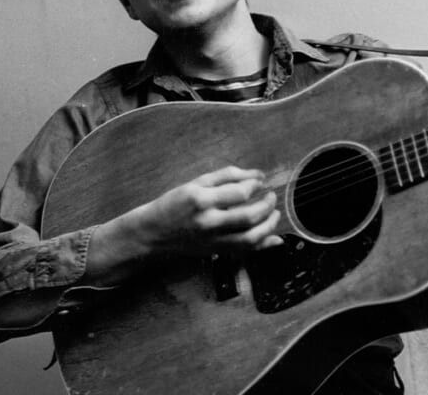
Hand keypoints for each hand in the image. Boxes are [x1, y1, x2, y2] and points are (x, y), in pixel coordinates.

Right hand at [126, 166, 283, 254]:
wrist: (153, 233)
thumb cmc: (174, 203)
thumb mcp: (196, 183)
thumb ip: (227, 176)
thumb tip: (258, 175)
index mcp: (201, 200)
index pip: (239, 193)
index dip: (255, 186)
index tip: (260, 182)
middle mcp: (208, 222)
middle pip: (248, 217)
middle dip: (267, 206)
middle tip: (271, 197)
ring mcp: (213, 241)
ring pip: (250, 238)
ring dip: (269, 226)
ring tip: (274, 213)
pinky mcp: (216, 252)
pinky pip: (245, 251)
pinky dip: (264, 245)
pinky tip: (274, 238)